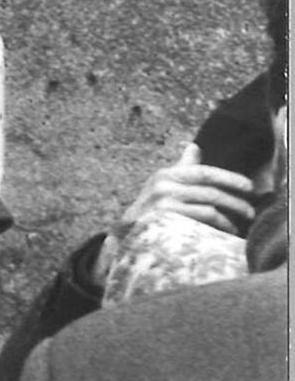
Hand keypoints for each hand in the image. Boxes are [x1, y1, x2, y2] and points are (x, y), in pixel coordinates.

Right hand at [118, 142, 257, 236]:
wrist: (129, 233)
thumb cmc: (152, 208)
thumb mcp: (165, 183)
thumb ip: (182, 167)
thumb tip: (194, 147)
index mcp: (166, 174)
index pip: (204, 172)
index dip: (230, 178)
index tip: (249, 187)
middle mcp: (163, 186)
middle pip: (211, 192)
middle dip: (235, 202)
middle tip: (251, 211)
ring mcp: (163, 204)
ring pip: (209, 209)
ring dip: (229, 219)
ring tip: (239, 225)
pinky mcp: (166, 221)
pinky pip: (201, 222)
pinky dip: (218, 227)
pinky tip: (225, 232)